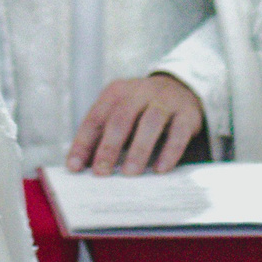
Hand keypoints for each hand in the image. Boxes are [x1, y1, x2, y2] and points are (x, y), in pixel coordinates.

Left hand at [68, 73, 205, 175]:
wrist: (179, 88)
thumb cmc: (140, 109)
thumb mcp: (120, 113)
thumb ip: (102, 134)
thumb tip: (81, 166)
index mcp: (116, 92)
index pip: (95, 118)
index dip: (84, 142)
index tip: (75, 166)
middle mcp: (139, 93)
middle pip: (121, 119)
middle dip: (109, 147)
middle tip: (101, 172)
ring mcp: (164, 101)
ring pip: (150, 123)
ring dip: (139, 150)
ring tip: (129, 174)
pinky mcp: (186, 114)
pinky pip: (178, 133)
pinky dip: (169, 152)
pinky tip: (160, 169)